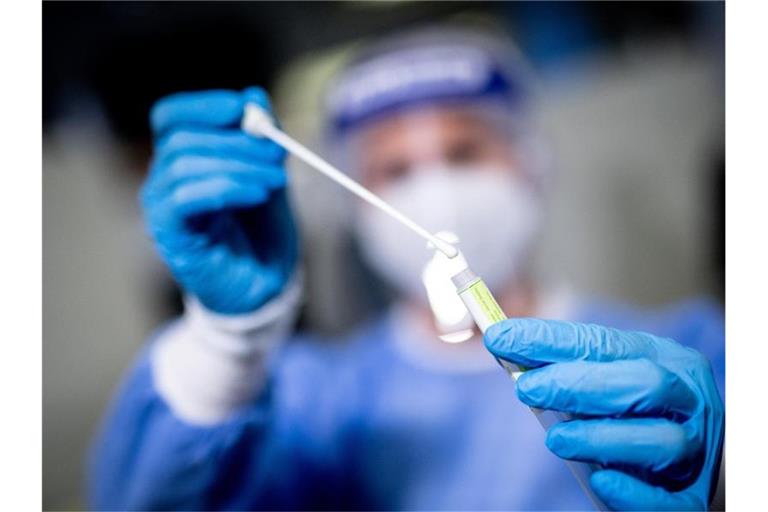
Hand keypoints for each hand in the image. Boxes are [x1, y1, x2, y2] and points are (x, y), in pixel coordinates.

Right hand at [142, 87, 297, 313]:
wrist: (264, 288)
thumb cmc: (263, 233)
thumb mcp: (269, 176)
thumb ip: (261, 140)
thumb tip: (255, 96)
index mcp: (182, 160)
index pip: (170, 116)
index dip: (203, 106)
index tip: (245, 108)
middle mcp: (163, 181)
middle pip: (182, 138)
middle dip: (237, 140)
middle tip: (278, 153)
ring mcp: (162, 209)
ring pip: (183, 164)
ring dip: (238, 164)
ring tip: (277, 180)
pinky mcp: (170, 235)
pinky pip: (184, 198)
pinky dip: (225, 187)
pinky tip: (257, 194)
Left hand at [484, 318, 723, 510]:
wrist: (694, 472)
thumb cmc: (638, 418)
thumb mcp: (610, 383)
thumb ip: (570, 368)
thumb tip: (506, 346)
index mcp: (667, 360)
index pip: (606, 344)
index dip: (551, 340)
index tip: (502, 338)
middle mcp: (689, 401)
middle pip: (644, 383)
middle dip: (580, 384)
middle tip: (527, 389)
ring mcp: (698, 451)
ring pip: (661, 440)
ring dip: (601, 437)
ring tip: (555, 440)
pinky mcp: (692, 499)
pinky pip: (668, 498)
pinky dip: (633, 490)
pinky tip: (601, 479)